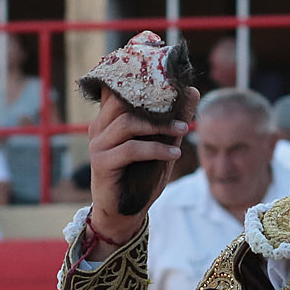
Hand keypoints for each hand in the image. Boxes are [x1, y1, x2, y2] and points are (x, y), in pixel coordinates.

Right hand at [86, 85, 198, 241]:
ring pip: (128, 124)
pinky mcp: (101, 162)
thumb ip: (173, 119)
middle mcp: (99, 127)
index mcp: (109, 119)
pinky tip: (174, 153)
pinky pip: (131, 149)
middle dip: (154, 99)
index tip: (168, 75)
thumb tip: (192, 91)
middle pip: (123, 101)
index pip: (121, 89)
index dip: (141, 78)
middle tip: (181, 102)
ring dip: (160, 126)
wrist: (123, 214)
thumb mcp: (162, 145)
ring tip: (184, 130)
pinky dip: (155, 149)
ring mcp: (97, 144)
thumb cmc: (140, 178)